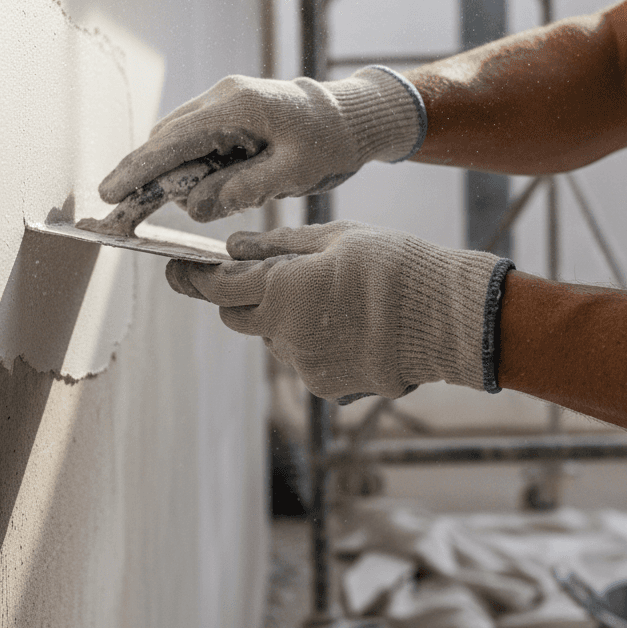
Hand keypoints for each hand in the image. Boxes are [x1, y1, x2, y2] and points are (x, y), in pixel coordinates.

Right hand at [98, 68, 425, 221]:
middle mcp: (223, 97)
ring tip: (160, 205)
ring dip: (168, 173)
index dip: (139, 169)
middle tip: (116, 209)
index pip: (173, 141)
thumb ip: (242, 189)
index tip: (109, 193)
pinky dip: (187, 165)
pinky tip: (189, 189)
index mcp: (236, 106)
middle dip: (142, 174)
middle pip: (166, 138)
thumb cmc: (332, 142)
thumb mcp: (293, 173)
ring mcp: (226, 102)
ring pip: (179, 139)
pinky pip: (197, 140)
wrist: (356, 115)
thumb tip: (193, 205)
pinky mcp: (232, 113)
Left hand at [166, 222, 512, 401]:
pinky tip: (353, 327)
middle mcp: (284, 335)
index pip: (216, 287)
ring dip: (286, 320)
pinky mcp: (328, 389)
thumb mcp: (334, 238)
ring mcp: (305, 367)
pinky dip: (316, 344)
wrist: (449, 319)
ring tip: (338, 300)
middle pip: (237, 317)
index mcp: (281, 291)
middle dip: (241, 297)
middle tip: (268, 276)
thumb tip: (233, 248)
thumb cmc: (395, 265)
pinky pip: (306, 361)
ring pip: (275, 339)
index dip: (192, 277)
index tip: (177, 269)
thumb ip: (276, 246)